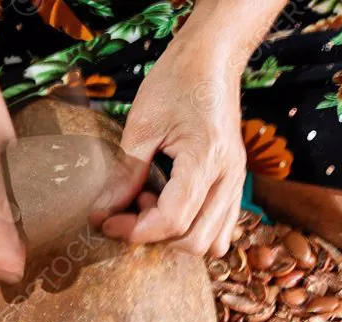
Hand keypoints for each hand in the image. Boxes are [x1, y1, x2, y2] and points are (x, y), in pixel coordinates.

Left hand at [90, 21, 247, 257]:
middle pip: (194, 239)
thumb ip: (126, 173)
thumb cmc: (177, 82)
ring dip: (176, 236)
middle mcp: (228, 177)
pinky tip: (170, 207)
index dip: (135, 230)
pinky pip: (222, 227)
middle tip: (128, 210)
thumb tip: (104, 211)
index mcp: (206, 159)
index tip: (106, 221)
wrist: (212, 60)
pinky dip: (195, 230)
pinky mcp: (235, 183)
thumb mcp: (142, 124)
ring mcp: (237, 182)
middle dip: (154, 236)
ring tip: (151, 205)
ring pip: (212, 241)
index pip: (173, 219)